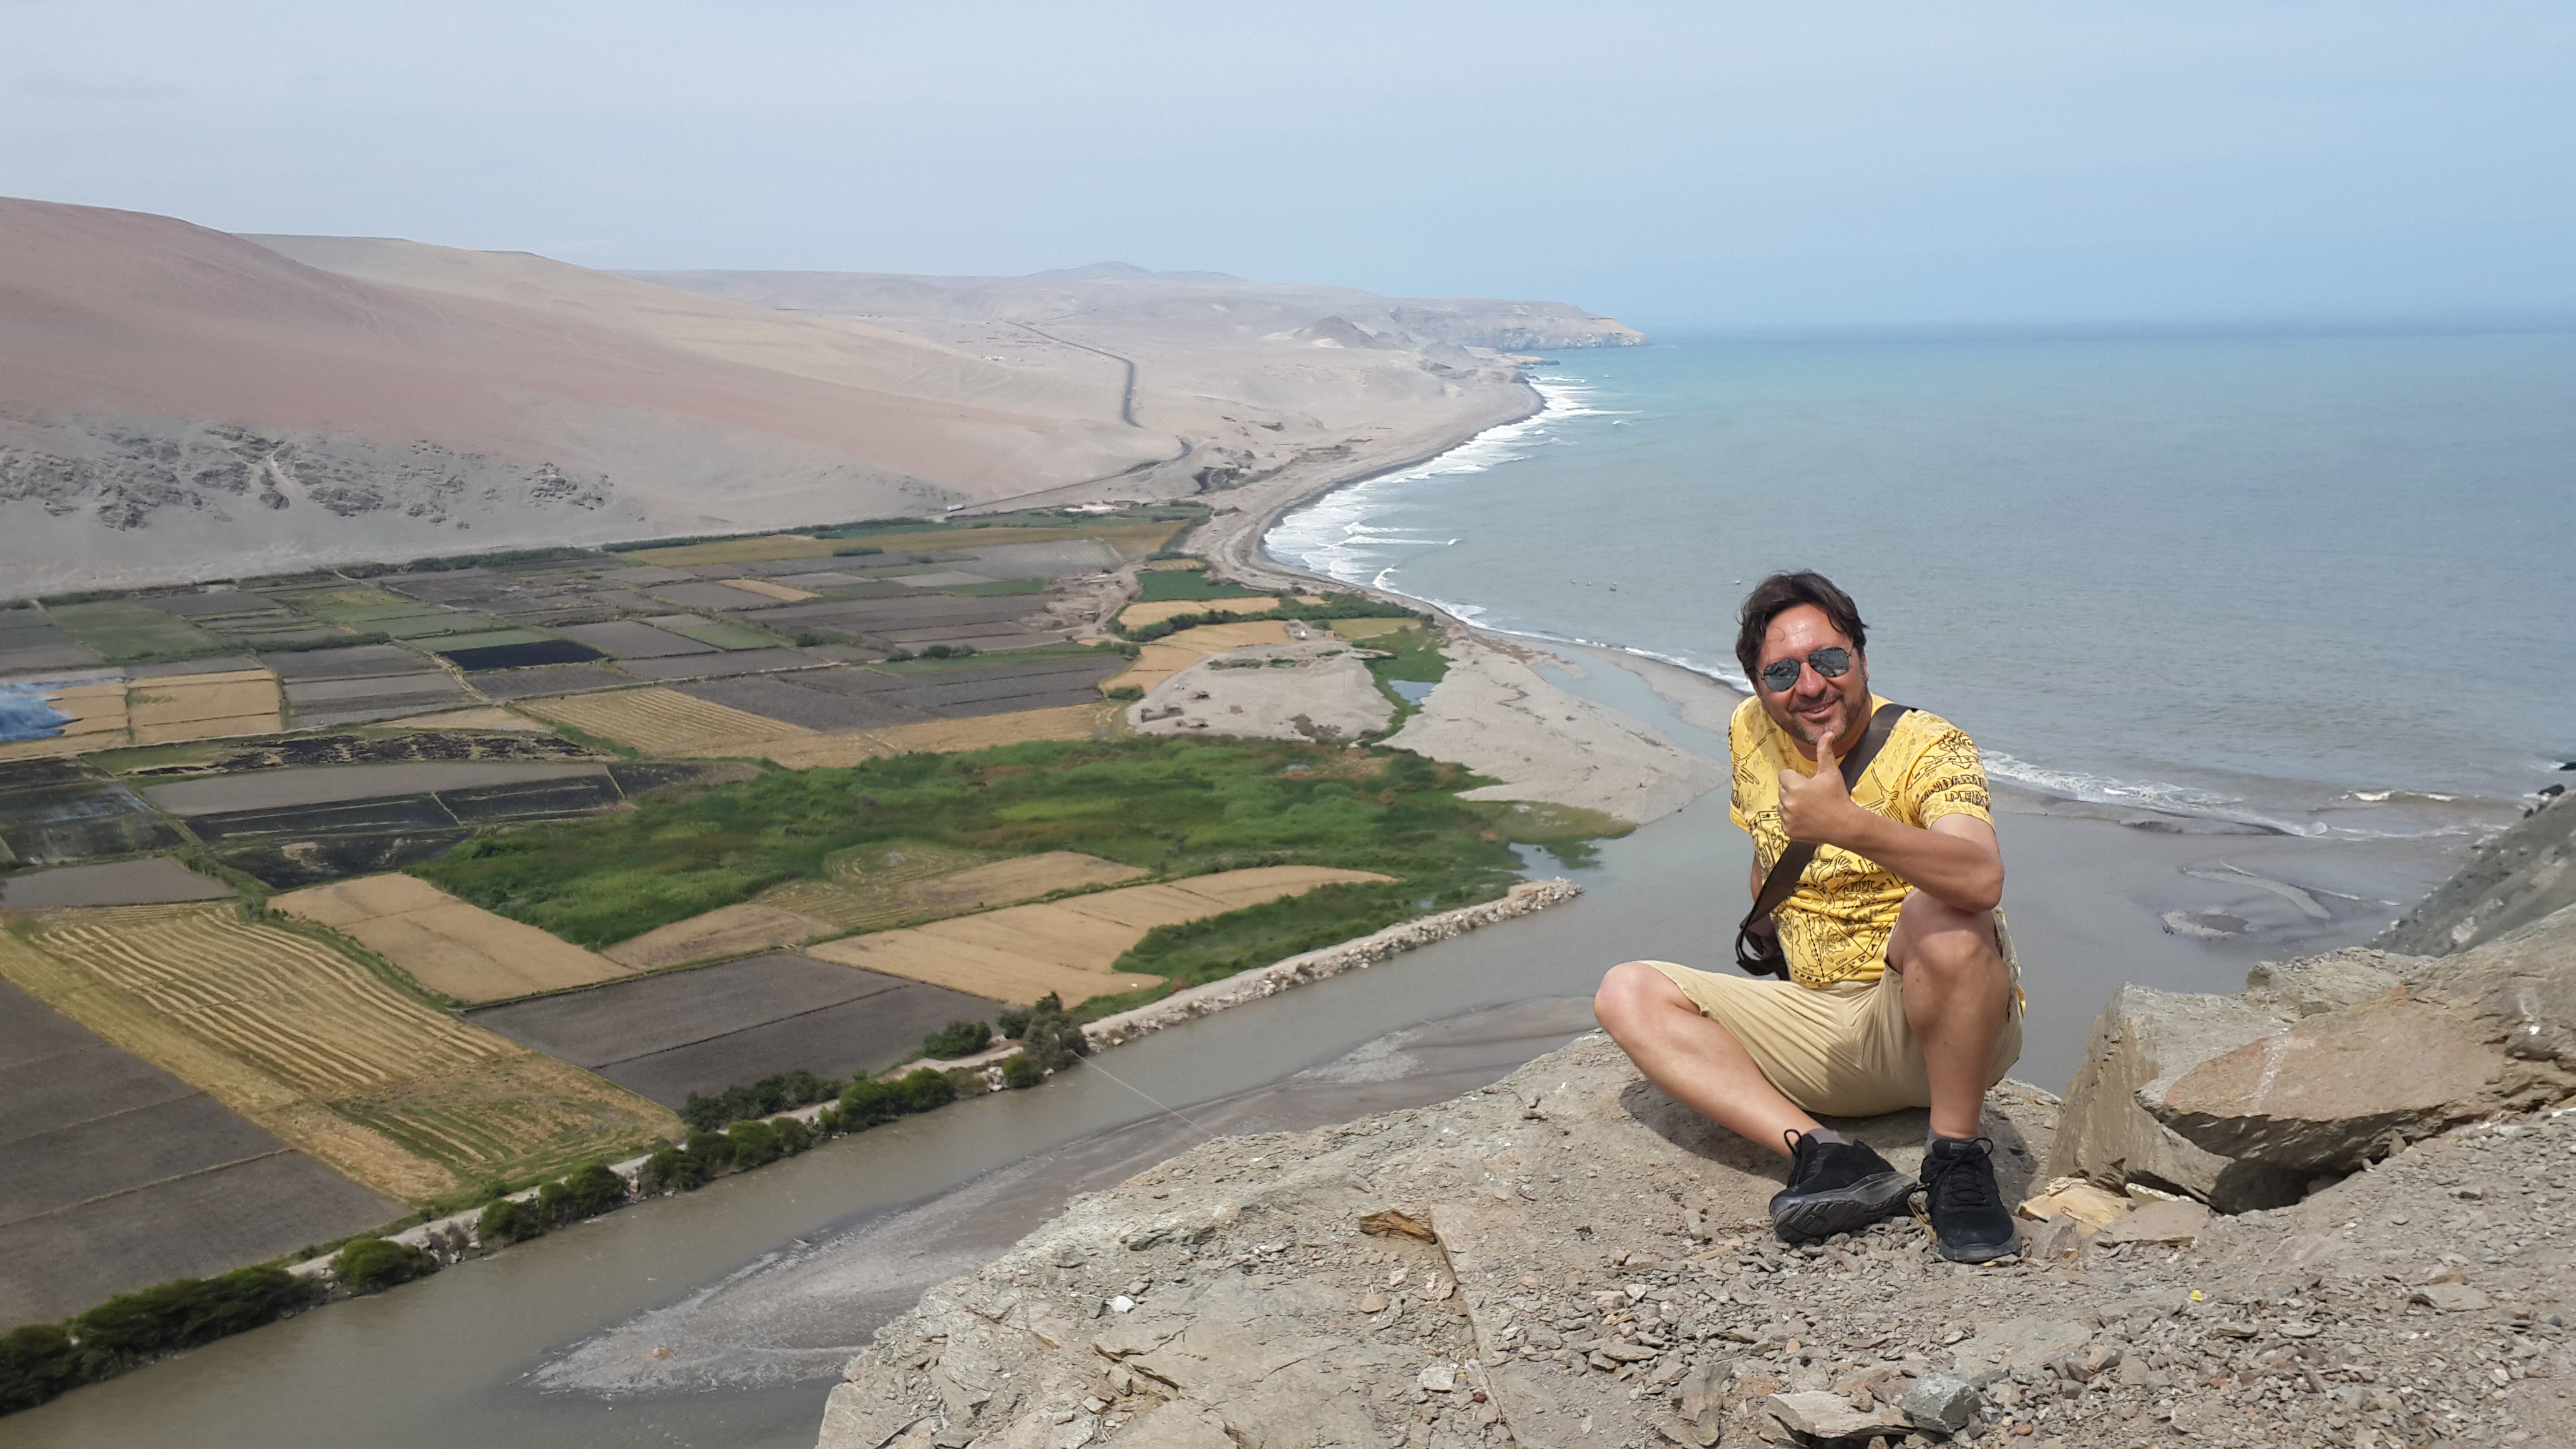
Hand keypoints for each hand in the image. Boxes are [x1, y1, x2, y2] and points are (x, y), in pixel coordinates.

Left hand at [1776, 726, 1855, 843]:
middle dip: (1794, 791)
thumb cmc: (1838, 797)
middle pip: (1783, 790)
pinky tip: (1808, 819)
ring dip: (1792, 805)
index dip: (1797, 778)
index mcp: (1794, 785)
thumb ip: (1824, 752)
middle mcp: (1787, 802)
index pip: (1784, 775)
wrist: (1845, 825)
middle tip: (1812, 797)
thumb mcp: (1831, 773)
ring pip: (1782, 805)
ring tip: (1810, 808)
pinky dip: (1793, 820)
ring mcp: (1787, 818)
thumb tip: (1828, 734)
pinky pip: (1785, 821)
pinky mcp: (1788, 830)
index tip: (1809, 784)